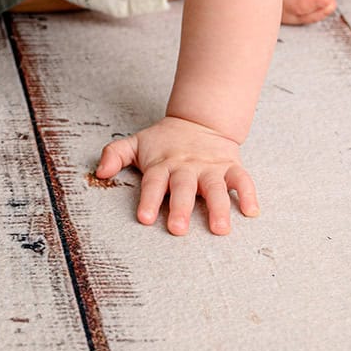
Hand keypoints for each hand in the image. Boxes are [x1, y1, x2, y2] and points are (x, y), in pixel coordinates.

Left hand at [94, 115, 260, 235]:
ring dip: (219, 208)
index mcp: (163, 164)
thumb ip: (115, 154)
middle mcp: (187, 167)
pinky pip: (242, 180)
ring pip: (216, 187)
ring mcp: (210, 168)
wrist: (199, 121)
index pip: (154, 183)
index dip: (149, 199)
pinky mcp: (231, 167)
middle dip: (182, 208)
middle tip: (179, 229)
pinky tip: (251, 211)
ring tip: (220, 229)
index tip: (145, 218)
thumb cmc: (164, 141)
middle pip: (184, 188)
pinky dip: (249, 194)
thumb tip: (99, 171)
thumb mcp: (137, 143)